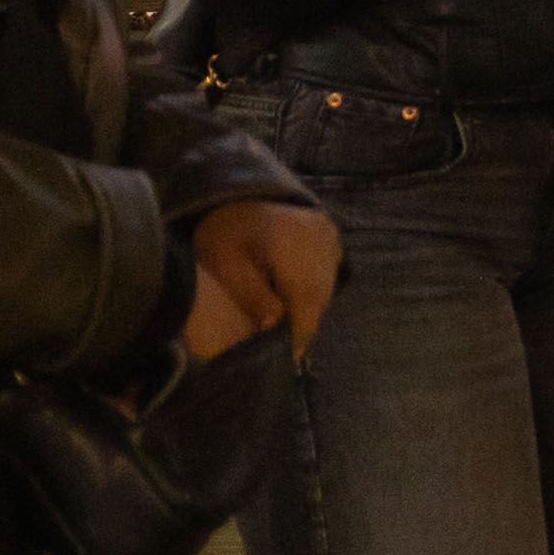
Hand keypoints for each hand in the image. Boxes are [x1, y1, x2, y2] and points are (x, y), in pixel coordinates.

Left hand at [181, 198, 339, 362]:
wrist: (234, 196)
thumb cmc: (223, 232)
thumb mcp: (225, 264)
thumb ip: (250, 294)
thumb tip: (274, 324)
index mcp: (292, 242)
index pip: (305, 298)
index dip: (299, 332)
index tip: (289, 358)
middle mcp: (318, 236)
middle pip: (319, 295)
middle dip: (303, 322)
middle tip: (287, 347)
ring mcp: (328, 233)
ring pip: (326, 285)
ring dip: (309, 306)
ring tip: (288, 324)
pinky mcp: (330, 233)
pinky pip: (328, 271)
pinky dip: (313, 288)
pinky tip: (292, 294)